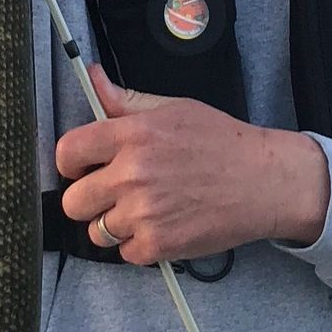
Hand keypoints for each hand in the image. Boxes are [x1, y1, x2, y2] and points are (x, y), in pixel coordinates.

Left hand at [55, 65, 330, 266]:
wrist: (264, 181)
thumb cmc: (222, 142)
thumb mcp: (173, 109)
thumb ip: (125, 101)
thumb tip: (94, 78)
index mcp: (132, 135)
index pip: (67, 152)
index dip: (71, 163)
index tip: (83, 168)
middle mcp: (132, 174)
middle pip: (72, 202)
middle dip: (89, 199)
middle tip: (114, 194)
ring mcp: (143, 213)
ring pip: (97, 231)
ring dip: (114, 224)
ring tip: (144, 210)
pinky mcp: (158, 245)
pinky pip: (124, 253)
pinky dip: (139, 245)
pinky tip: (161, 226)